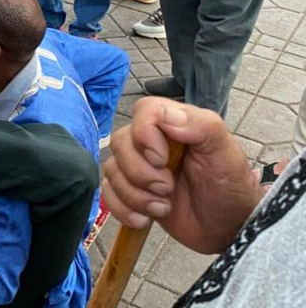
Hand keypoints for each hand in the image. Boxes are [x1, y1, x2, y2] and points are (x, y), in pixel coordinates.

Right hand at [102, 98, 263, 253]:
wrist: (228, 229)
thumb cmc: (231, 187)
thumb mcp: (226, 152)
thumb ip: (201, 125)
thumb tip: (165, 116)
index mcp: (175, 124)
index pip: (144, 111)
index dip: (144, 134)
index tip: (162, 160)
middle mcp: (152, 142)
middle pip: (120, 142)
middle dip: (140, 173)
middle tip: (167, 189)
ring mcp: (138, 168)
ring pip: (111, 170)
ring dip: (135, 196)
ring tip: (163, 207)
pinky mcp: (130, 192)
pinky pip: (108, 194)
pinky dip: (124, 210)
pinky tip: (146, 219)